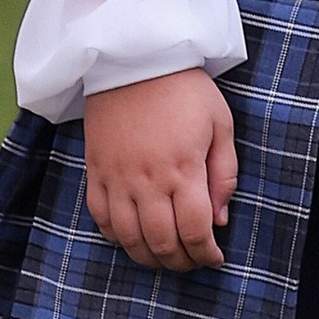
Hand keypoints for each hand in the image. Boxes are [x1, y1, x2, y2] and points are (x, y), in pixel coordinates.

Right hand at [83, 68, 238, 269]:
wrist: (134, 56)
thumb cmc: (184, 87)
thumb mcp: (220, 124)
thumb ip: (223, 174)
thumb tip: (220, 219)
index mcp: (183, 168)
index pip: (195, 230)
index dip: (206, 254)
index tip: (214, 258)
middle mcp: (148, 179)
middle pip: (162, 242)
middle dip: (181, 262)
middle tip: (192, 262)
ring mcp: (117, 177)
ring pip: (129, 238)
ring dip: (148, 257)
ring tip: (164, 257)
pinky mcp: (95, 170)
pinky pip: (100, 218)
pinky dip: (116, 237)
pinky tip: (131, 238)